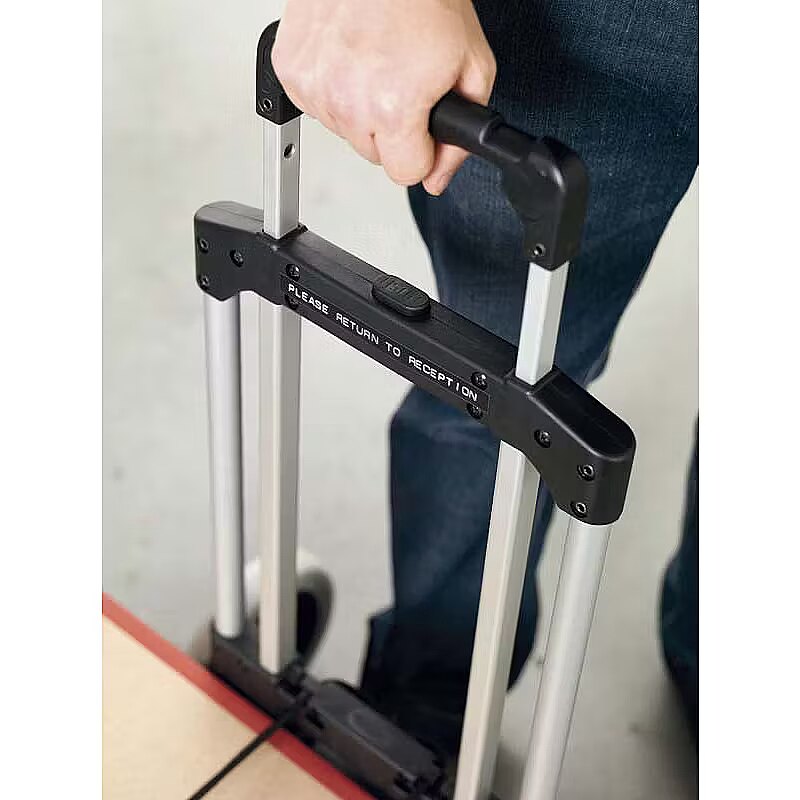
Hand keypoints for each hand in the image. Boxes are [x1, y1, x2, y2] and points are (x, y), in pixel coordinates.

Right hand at [272, 0, 495, 194]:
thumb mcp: (471, 68)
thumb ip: (460, 138)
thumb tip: (437, 178)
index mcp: (393, 107)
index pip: (406, 174)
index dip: (421, 153)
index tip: (424, 127)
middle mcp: (347, 101)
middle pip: (374, 154)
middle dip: (393, 130)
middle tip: (404, 81)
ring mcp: (314, 85)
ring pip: (344, 131)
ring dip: (361, 108)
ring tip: (378, 62)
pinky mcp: (290, 70)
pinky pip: (316, 106)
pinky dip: (334, 89)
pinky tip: (351, 57)